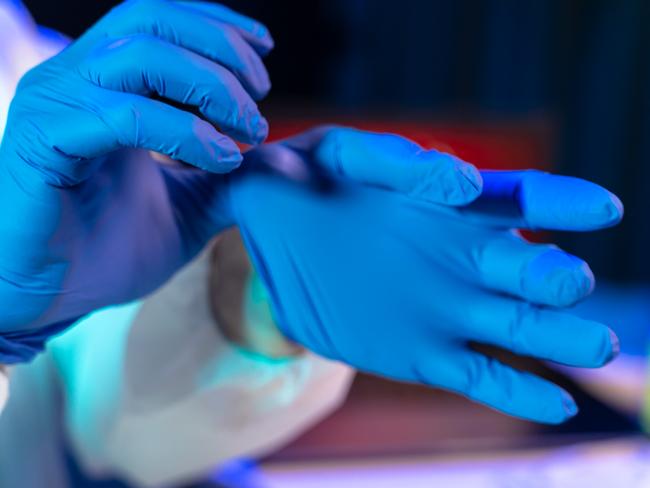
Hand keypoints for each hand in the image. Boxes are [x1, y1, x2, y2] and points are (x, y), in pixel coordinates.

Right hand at [0, 0, 272, 360]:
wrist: (50, 299)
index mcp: (103, 87)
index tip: (264, 49)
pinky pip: (124, 116)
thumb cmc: (110, 250)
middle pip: (152, 24)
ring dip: (210, 87)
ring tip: (247, 131)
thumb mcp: (191, 207)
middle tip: (260, 100)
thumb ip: (233, 177)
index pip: (158, 21)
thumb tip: (289, 158)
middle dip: (221, 53)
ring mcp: (54, 107)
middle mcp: (74, 82)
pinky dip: (184, 132)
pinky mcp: (42, 142)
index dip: (215, 25)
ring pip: (140, 57)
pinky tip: (220, 160)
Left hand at [225, 127, 622, 422]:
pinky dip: (518, 392)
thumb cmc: (308, 182)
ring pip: (517, 325)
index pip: (519, 198)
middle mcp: (462, 258)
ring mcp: (447, 309)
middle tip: (565, 282)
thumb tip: (459, 180)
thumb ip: (390, 161)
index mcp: (449, 204)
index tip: (600, 208)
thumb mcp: (338, 154)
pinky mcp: (423, 353)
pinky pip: (480, 375)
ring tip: (595, 346)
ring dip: (557, 337)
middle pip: (529, 269)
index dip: (563, 202)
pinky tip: (554, 405)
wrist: (273, 239)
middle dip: (555, 278)